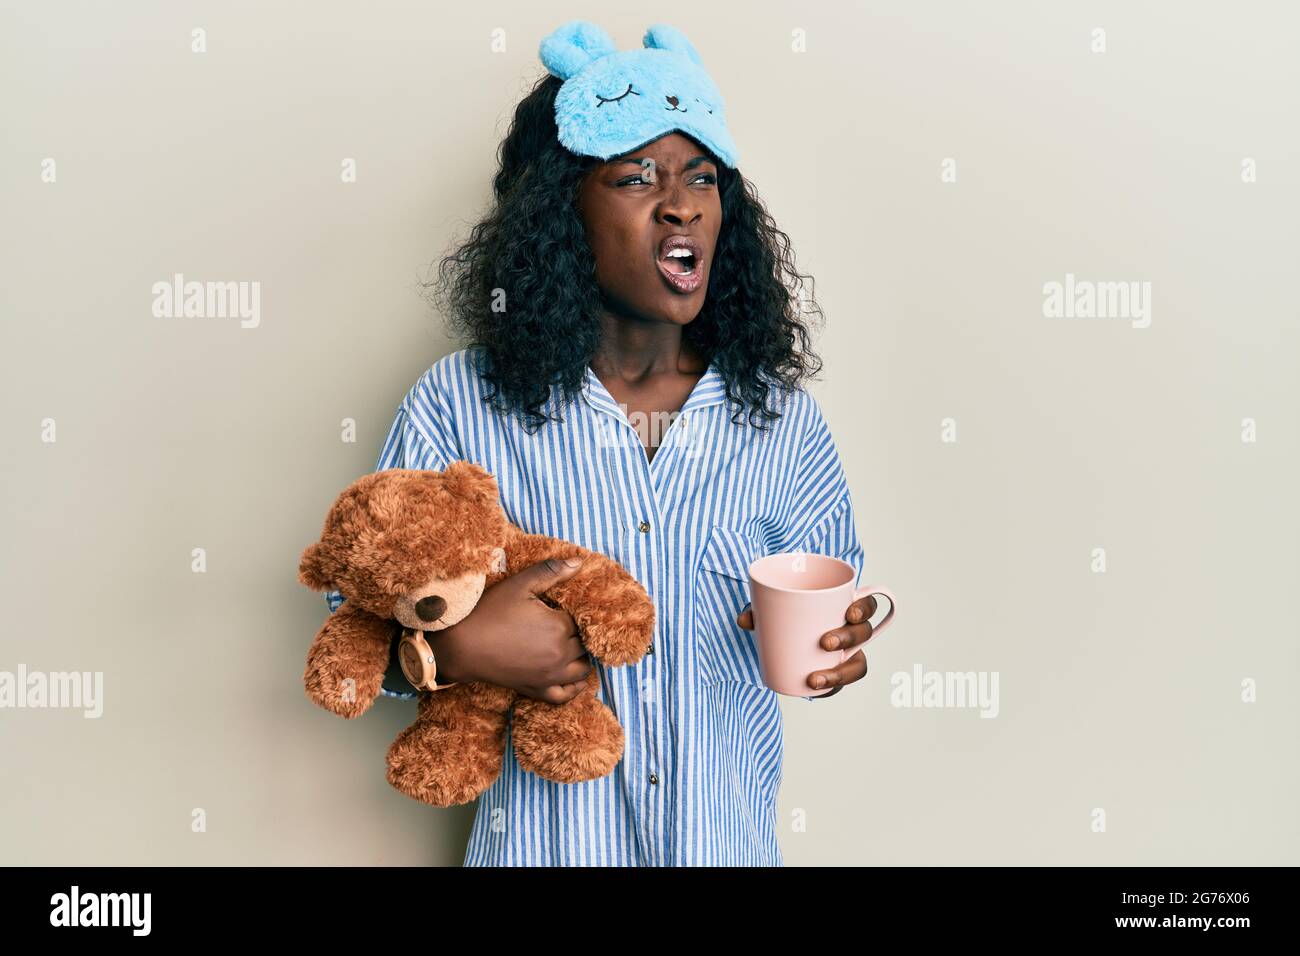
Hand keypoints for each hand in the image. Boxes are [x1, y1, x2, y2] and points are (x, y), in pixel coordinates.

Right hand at [429, 556, 592, 702]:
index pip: (579, 618)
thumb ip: (550, 572)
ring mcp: (549, 676)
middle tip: (560, 623)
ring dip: (580, 656)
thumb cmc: (488, 612)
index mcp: (558, 627)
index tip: (557, 607)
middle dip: (576, 632)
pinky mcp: (537, 690)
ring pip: (581, 668)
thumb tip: (580, 562)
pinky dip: (574, 687)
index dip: (568, 611)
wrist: (460, 647)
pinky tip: (573, 677)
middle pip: (583, 643)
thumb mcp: (519, 585)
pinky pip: (565, 695)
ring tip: (568, 644)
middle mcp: (560, 655)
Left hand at [736, 594, 877, 697]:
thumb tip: (744, 619)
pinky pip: (842, 683)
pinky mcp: (837, 674)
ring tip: (815, 679)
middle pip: (863, 633)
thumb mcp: (777, 611)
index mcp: (843, 609)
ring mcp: (848, 656)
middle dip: (849, 638)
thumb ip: (761, 612)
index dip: (864, 608)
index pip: (867, 604)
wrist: (788, 646)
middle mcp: (852, 632)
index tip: (849, 612)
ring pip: (857, 664)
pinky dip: (830, 686)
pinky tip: (812, 687)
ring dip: (840, 673)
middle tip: (825, 642)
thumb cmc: (789, 620)